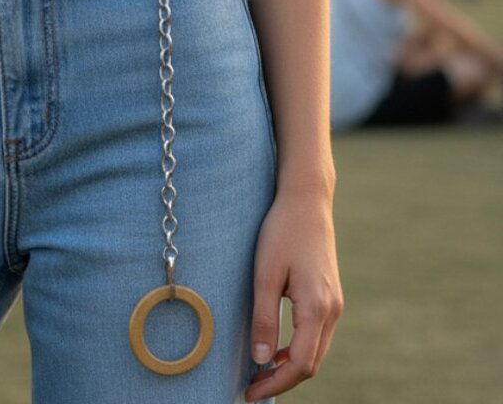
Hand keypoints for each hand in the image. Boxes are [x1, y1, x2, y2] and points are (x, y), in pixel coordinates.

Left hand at [244, 188, 343, 401]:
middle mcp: (332, 310)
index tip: (250, 393)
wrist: (306, 200)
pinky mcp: (329, 295)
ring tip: (259, 372)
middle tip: (251, 388)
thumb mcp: (265, 273)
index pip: (300, 364)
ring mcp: (334, 303)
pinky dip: (298, 348)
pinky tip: (276, 348)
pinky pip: (316, 334)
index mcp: (317, 308)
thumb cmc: (282, 231)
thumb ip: (264, 318)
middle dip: (282, 380)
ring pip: (316, 350)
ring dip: (290, 366)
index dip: (275, 384)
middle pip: (311, 363)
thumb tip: (261, 361)